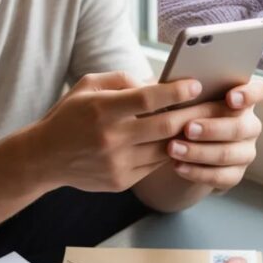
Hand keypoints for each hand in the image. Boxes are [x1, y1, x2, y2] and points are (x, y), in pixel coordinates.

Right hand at [31, 72, 250, 192]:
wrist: (44, 158)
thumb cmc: (69, 115)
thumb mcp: (89, 86)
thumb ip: (123, 80)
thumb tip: (159, 82)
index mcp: (103, 110)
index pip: (148, 99)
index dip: (175, 91)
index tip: (196, 84)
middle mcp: (112, 138)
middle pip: (165, 126)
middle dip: (196, 114)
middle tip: (219, 105)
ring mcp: (118, 163)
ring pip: (165, 149)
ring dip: (188, 136)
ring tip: (208, 123)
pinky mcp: (121, 181)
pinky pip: (155, 165)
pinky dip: (170, 152)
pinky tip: (183, 141)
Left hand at [168, 78, 262, 191]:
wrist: (179, 143)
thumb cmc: (183, 110)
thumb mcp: (186, 96)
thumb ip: (190, 89)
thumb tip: (181, 84)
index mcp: (242, 98)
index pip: (260, 91)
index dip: (249, 94)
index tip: (230, 98)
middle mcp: (249, 124)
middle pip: (240, 127)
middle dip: (212, 128)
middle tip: (187, 128)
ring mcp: (245, 151)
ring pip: (227, 154)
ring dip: (198, 152)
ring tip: (173, 148)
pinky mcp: (235, 174)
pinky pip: (220, 176)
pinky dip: (196, 172)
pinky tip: (178, 165)